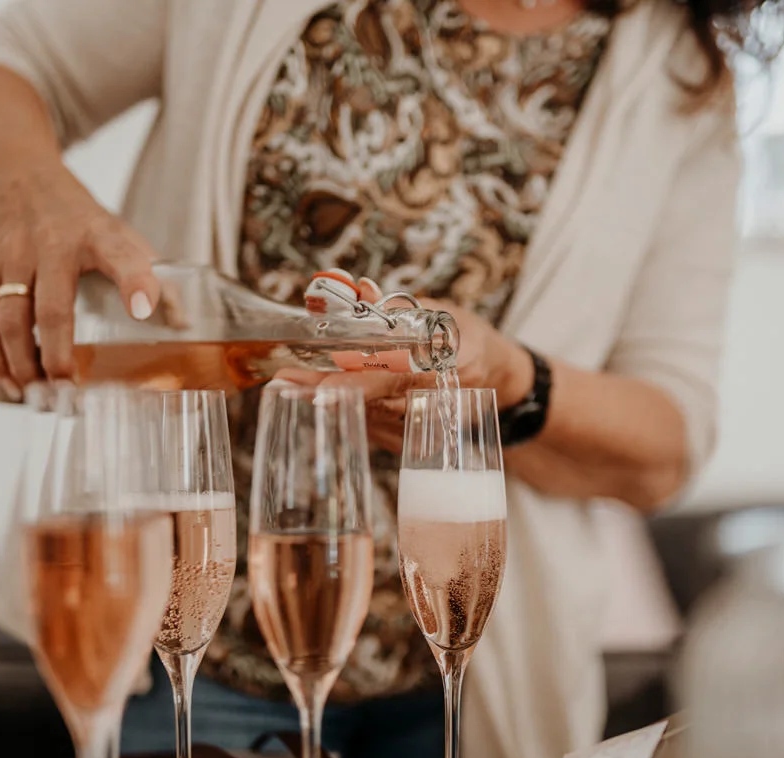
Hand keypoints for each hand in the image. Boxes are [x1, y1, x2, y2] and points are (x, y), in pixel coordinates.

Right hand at [0, 165, 185, 397]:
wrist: (15, 174)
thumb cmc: (76, 216)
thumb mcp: (119, 233)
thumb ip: (152, 274)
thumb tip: (181, 323)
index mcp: (98, 235)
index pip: (123, 257)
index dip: (136, 283)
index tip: (144, 310)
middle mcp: (53, 244)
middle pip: (53, 307)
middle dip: (58, 354)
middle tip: (69, 390)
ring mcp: (15, 256)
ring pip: (11, 319)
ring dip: (22, 364)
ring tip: (39, 396)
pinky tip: (11, 383)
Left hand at [276, 284, 533, 451]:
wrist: (501, 381)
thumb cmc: (469, 339)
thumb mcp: (443, 312)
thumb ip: (398, 307)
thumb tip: (359, 289)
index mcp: (445, 370)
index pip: (392, 380)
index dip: (352, 382)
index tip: (316, 382)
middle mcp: (432, 405)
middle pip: (369, 404)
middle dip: (322, 391)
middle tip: (282, 380)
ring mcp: (421, 429)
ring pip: (364, 419)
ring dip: (324, 402)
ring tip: (287, 384)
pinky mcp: (410, 442)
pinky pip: (370, 427)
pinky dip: (343, 410)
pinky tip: (315, 395)